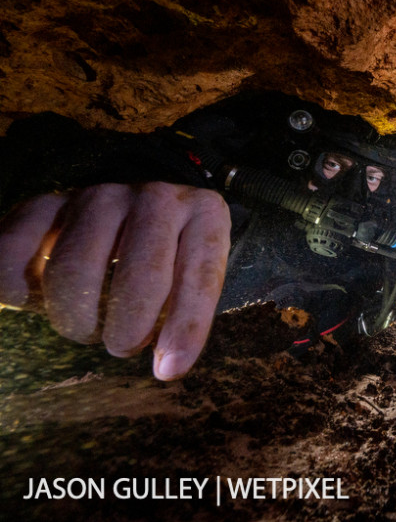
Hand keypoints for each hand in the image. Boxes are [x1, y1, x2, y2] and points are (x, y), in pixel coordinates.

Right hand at [0, 182, 230, 379]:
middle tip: (122, 346)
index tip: (169, 370)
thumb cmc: (174, 258)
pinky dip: (13, 283)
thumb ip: (184, 315)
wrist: (134, 212)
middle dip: (127, 330)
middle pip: (140, 276)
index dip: (186, 328)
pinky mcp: (52, 202)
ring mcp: (101, 196)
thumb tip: (167, 367)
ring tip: (88, 326)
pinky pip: (18, 244)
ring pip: (76, 268)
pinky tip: (24, 300)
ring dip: (76, 316)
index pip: (200, 276)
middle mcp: (156, 198)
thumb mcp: (195, 278)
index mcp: (206, 215)